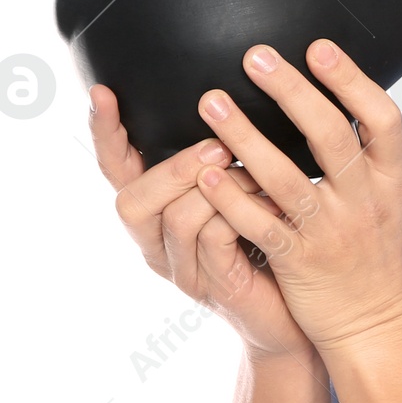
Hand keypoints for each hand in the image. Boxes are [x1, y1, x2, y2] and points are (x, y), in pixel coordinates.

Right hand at [88, 82, 317, 364]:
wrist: (297, 312)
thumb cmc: (269, 241)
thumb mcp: (240, 192)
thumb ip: (220, 159)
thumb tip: (225, 101)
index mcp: (156, 216)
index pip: (115, 172)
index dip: (105, 134)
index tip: (104, 90)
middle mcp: (158, 246)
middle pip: (132, 202)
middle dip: (175, 168)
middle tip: (218, 145)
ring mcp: (185, 271)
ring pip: (177, 220)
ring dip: (219, 188)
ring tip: (258, 172)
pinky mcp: (218, 286)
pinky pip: (214, 239)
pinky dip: (241, 211)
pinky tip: (273, 201)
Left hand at [190, 39, 401, 357]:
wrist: (379, 328)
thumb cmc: (380, 261)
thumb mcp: (393, 204)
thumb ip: (371, 160)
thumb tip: (349, 104)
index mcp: (394, 181)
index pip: (383, 119)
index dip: (351, 80)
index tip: (317, 47)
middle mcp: (366, 202)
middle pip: (331, 135)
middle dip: (292, 91)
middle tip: (255, 57)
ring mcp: (332, 232)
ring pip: (286, 177)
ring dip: (245, 136)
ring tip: (211, 103)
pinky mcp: (301, 262)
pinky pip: (260, 224)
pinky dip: (231, 197)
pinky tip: (205, 172)